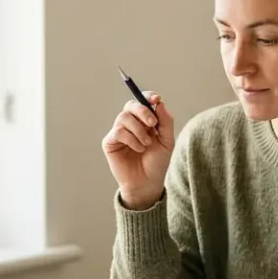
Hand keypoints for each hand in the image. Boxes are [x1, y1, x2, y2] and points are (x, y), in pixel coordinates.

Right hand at [102, 92, 174, 209]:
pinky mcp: (110, 142)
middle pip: (131, 105)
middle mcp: (131, 123)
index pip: (143, 101)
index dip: (148, 96)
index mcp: (145, 120)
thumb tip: (160, 103)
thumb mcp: (167, 141)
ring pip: (124, 117)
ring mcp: (119, 131)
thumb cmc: (157, 162)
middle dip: (143, 111)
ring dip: (139, 130)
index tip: (156, 99)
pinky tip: (138, 149)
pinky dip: (131, 139)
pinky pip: (118, 131)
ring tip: (146, 144)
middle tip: (153, 124)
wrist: (148, 182)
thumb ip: (166, 121)